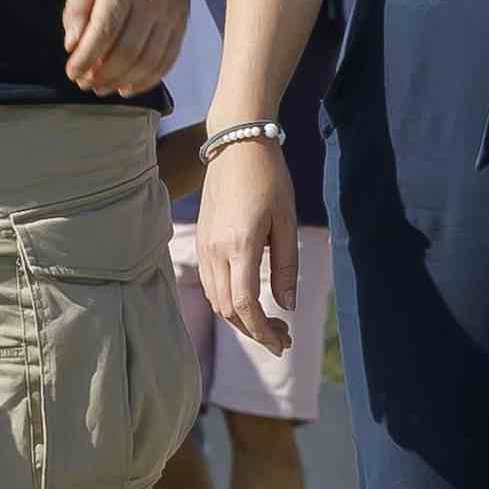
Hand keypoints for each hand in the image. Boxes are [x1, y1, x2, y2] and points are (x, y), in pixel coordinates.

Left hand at [62, 0, 182, 98]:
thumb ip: (76, 10)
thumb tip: (72, 45)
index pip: (103, 32)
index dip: (86, 59)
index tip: (72, 72)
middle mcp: (149, 2)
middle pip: (127, 52)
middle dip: (103, 75)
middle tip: (85, 84)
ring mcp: (169, 15)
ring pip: (148, 61)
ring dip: (123, 82)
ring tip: (104, 88)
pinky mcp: (181, 24)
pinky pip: (167, 60)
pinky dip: (148, 80)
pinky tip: (129, 87)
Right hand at [195, 141, 299, 357]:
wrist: (237, 145)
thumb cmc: (269, 178)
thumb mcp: (287, 220)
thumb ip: (287, 266)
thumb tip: (287, 306)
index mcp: (240, 245)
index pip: (244, 304)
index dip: (263, 331)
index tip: (283, 343)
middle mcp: (215, 250)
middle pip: (227, 310)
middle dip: (255, 331)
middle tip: (284, 338)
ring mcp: (204, 247)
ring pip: (216, 300)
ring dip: (241, 320)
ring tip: (270, 325)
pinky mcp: (201, 242)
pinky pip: (210, 284)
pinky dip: (228, 302)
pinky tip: (250, 302)